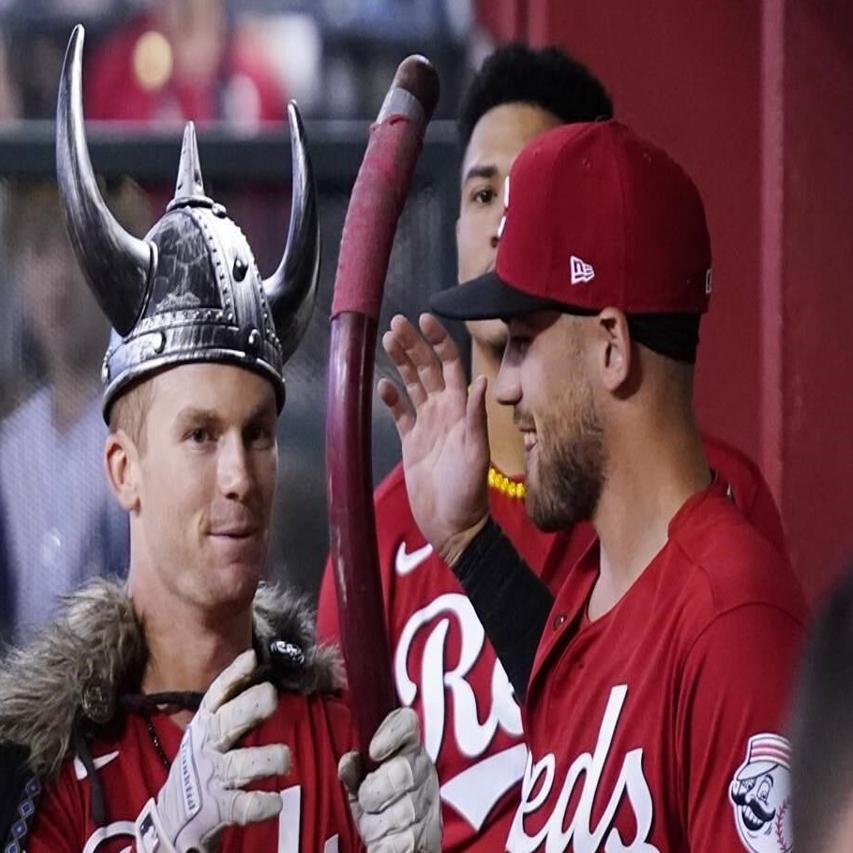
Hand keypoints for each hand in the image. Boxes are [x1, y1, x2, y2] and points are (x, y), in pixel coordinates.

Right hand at [135, 650, 287, 852]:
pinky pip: (242, 807)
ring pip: (238, 766)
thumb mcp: (210, 729)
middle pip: (226, 724)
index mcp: (206, 724)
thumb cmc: (205, 761)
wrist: (175, 817)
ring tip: (284, 758)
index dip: (233, 676)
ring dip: (263, 760)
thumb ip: (233, 702)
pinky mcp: (220, 809)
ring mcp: (214, 778)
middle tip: (270, 696)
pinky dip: (259, 805)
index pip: (217, 695)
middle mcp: (208, 747)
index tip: (252, 659)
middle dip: (248, 708)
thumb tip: (256, 661)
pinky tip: (275, 802)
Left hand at [339, 707, 440, 852]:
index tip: (373, 751)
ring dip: (377, 824)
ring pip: (399, 812)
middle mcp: (425, 774)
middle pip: (401, 772)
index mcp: (410, 751)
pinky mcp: (430, 840)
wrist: (410, 847)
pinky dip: (385, 846)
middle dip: (375, 791)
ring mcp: (429, 806)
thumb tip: (348, 761)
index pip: (407, 724)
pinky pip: (400, 843)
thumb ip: (356, 772)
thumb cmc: (385, 812)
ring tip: (378, 825)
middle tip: (368, 802)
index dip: (391, 732)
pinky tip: (385, 843)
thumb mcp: (365, 788)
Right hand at [379, 313, 489, 564]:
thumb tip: (480, 380)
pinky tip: (382, 384)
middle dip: (413, 345)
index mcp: (461, 410)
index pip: (450, 366)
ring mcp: (427, 426)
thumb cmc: (469, 493)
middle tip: (396, 323)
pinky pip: (400, 414)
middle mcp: (444, 412)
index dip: (439, 342)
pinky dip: (391, 398)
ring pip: (412, 385)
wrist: (454, 526)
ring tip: (387, 340)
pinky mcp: (412, 442)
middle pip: (427, 369)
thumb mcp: (475, 454)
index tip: (425, 320)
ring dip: (401, 363)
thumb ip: (476, 418)